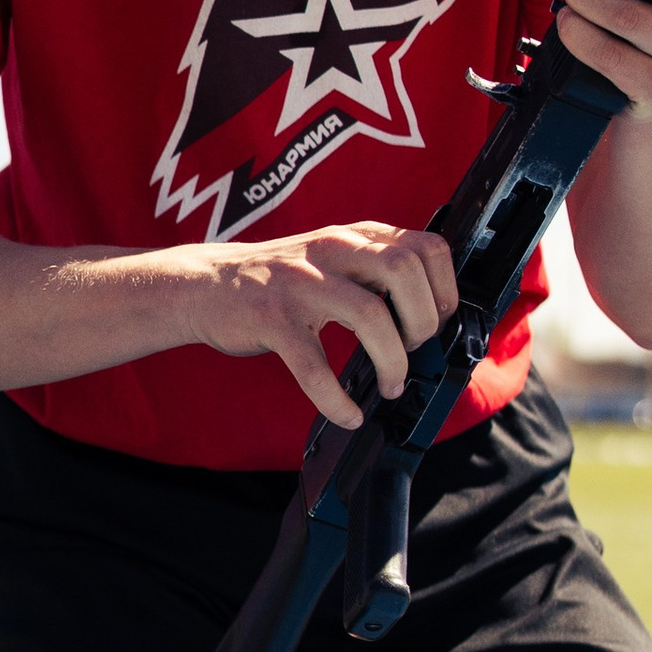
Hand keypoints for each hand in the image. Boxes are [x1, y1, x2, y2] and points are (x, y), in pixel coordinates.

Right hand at [182, 220, 458, 427]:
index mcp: (354, 237)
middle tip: (414, 351)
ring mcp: (300, 283)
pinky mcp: (272, 319)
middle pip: (403, 272)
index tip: (439, 321)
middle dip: (423, 321)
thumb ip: (374, 270)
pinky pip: (314, 365)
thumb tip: (429, 314)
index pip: (424, 246)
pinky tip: (347, 414)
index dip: (443, 289)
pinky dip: (336, 399)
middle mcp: (331, 251)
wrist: (207, 285)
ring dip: (392, 360)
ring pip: (369, 314)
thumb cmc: (279, 280)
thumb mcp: (332, 258)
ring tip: (390, 385)